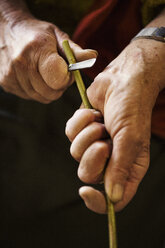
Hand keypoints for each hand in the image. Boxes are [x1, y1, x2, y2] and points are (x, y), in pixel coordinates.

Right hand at [0, 15, 96, 102]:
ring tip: (45, 73)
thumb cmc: (38, 34)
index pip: (58, 79)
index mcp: (37, 49)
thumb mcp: (58, 36)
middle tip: (56, 72)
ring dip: (48, 89)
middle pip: (51, 93)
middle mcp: (22, 64)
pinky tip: (34, 76)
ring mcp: (12, 76)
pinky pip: (31, 96)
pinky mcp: (7, 84)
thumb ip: (75, 51)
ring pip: (42, 97)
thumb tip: (93, 57)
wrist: (8, 31)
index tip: (66, 70)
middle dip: (59, 86)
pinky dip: (36, 90)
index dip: (66, 78)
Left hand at [66, 38, 164, 212]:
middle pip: (88, 175)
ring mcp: (95, 143)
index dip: (98, 202)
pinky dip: (79, 123)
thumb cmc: (132, 107)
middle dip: (92, 156)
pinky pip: (70, 135)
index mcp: (129, 166)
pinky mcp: (83, 129)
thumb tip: (113, 198)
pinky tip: (92, 112)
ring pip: (76, 153)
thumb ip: (121, 168)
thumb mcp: (130, 139)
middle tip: (103, 139)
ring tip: (101, 121)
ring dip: (87, 134)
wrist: (122, 79)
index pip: (114, 198)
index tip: (85, 192)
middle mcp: (112, 158)